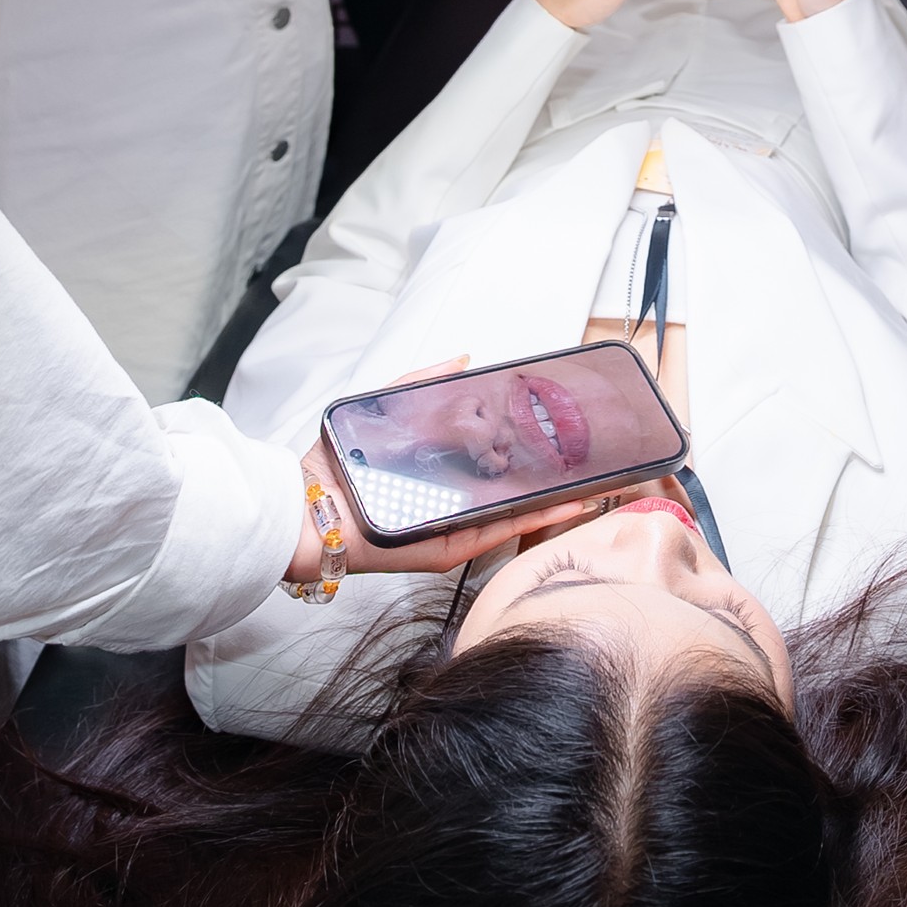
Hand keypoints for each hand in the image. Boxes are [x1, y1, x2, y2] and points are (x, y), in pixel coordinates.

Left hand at [294, 356, 602, 579]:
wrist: (307, 508)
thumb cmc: (340, 462)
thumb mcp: (385, 407)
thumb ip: (422, 381)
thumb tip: (464, 358)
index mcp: (440, 472)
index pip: (496, 460)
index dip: (532, 449)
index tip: (564, 433)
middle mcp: (452, 501)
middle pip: (515, 489)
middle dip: (556, 477)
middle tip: (595, 462)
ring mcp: (454, 527)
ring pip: (518, 514)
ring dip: (560, 501)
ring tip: (599, 484)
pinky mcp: (450, 548)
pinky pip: (499, 534)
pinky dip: (537, 520)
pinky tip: (568, 505)